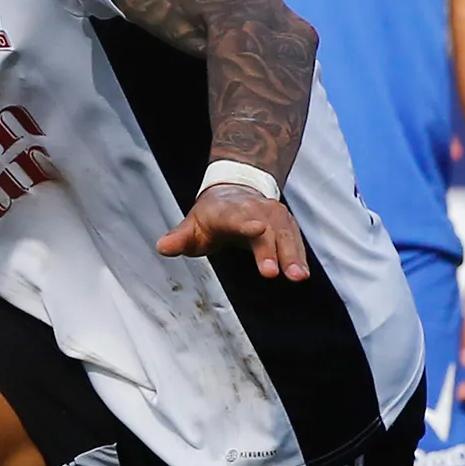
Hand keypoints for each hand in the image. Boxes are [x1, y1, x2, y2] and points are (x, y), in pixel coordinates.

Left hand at [157, 182, 309, 281]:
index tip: (256, 231)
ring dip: (291, 255)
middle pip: (264, 229)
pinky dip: (299, 256)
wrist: (236, 190)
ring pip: (284, 235)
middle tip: (272, 272)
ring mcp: (273, 215)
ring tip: (297, 276)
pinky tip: (302, 272)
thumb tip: (162, 247)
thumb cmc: (211, 215)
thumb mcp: (192, 225)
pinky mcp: (286, 224)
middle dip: (269, 250)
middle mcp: (254, 210)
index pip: (236, 217)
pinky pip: (295, 240)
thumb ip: (179, 238)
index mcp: (228, 211)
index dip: (246, 224)